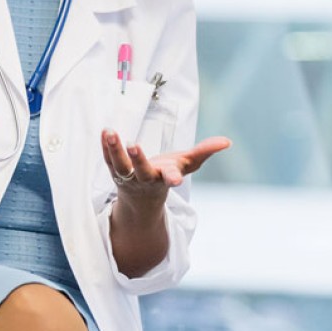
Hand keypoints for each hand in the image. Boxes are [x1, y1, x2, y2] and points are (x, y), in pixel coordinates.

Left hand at [100, 130, 231, 203]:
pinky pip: (107, 159)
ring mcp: (127, 177)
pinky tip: (104, 132)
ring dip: (114, 150)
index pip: (170, 178)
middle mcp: (145, 179)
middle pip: (140, 171)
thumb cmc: (167, 176)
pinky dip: (105, 147)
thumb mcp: (187, 165)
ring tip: (110, 132)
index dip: (173, 178)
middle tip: (133, 145)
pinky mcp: (114, 171)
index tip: (176, 180)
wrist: (141, 198)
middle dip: (138, 160)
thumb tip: (227, 141)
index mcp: (165, 178)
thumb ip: (204, 152)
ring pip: (119, 165)